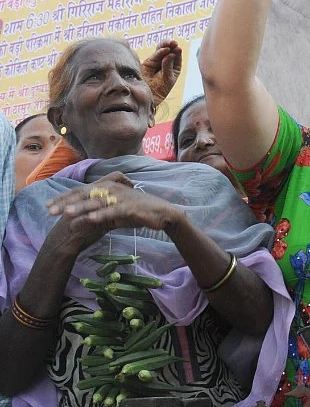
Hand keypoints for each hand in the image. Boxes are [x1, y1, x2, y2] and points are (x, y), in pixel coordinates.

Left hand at [46, 173, 181, 251]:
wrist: (163, 213)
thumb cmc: (138, 211)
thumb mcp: (115, 210)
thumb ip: (98, 212)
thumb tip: (78, 219)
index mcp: (106, 187)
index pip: (80, 191)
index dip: (63, 198)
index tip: (48, 206)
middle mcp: (111, 189)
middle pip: (84, 195)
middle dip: (66, 203)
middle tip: (50, 211)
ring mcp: (120, 197)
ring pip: (96, 203)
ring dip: (80, 208)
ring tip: (65, 214)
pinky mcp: (129, 207)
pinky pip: (112, 211)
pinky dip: (101, 215)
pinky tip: (90, 220)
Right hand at [141, 40, 181, 106]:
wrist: (148, 95)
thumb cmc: (160, 89)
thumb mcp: (167, 78)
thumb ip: (168, 66)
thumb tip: (170, 54)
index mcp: (174, 68)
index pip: (177, 58)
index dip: (177, 52)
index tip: (178, 48)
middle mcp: (166, 64)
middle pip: (169, 52)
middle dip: (172, 46)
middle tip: (174, 42)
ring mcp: (157, 62)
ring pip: (161, 51)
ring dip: (165, 46)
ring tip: (169, 42)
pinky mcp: (149, 62)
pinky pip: (155, 56)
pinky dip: (159, 52)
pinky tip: (164, 49)